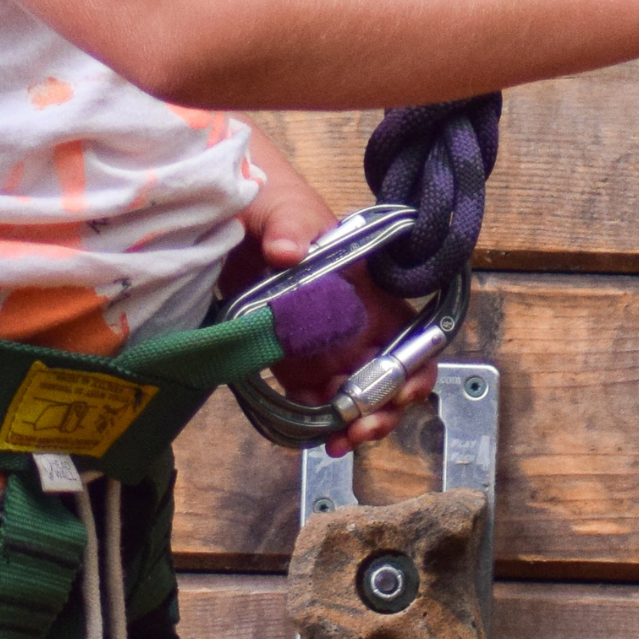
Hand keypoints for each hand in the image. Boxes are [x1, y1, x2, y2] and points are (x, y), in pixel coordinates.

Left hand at [229, 142, 415, 453]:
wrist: (220, 209)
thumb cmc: (265, 196)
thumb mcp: (281, 203)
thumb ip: (291, 222)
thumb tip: (290, 251)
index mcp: (365, 285)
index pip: (411, 329)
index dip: (418, 363)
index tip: (404, 388)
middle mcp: (351, 319)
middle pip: (388, 373)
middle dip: (386, 407)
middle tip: (362, 427)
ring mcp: (319, 341)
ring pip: (353, 393)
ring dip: (354, 422)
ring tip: (337, 441)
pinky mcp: (285, 357)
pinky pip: (310, 398)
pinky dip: (315, 422)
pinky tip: (309, 435)